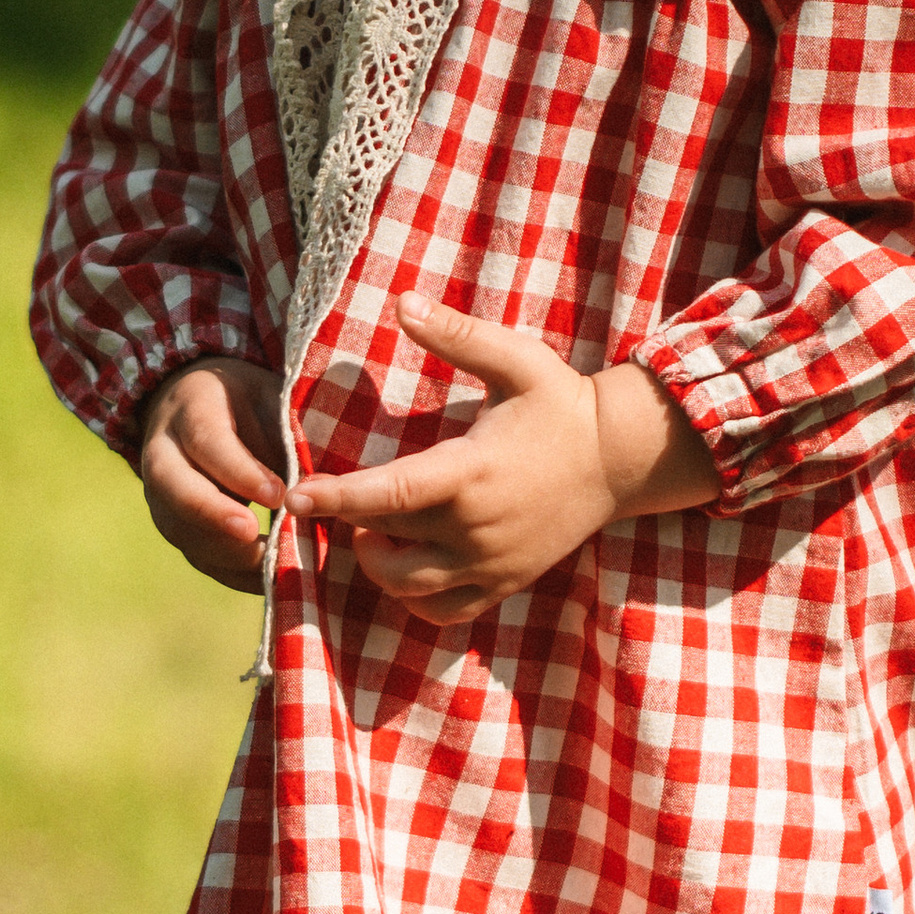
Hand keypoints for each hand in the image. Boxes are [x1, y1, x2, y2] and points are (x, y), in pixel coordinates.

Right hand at [139, 358, 288, 587]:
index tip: (278, 495)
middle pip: (176, 487)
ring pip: (181, 529)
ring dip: (226, 553)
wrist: (200, 408)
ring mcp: (161, 493)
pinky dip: (232, 573)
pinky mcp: (174, 526)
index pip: (208, 441)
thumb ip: (291, 433)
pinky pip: (197, 555)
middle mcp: (164, 451)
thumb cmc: (252, 404)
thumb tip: (324, 483)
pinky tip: (268, 581)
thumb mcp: (273, 399)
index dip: (239, 471)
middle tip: (253, 534)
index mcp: (193, 407)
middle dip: (213, 514)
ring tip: (271, 567)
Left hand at [289, 300, 715, 627]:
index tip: (294, 498)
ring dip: (377, 563)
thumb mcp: (515, 359)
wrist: (620, 458)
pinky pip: (442, 612)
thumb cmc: (561, 403)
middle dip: (350, 522)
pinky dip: (413, 597)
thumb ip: (456, 334)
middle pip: (388, 541)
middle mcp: (478, 528)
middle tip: (334, 497)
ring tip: (371, 527)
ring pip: (408, 586)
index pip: (389, 495)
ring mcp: (492, 564)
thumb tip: (402, 301)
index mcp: (472, 472)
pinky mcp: (504, 584)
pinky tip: (406, 562)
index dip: (337, 499)